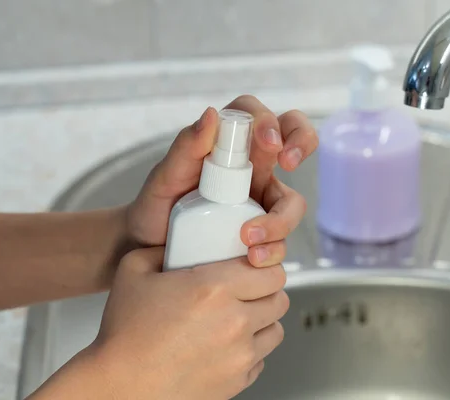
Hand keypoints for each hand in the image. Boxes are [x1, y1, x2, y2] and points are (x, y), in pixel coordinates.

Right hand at [84, 247, 288, 399]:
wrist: (118, 387)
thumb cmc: (124, 336)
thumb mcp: (133, 272)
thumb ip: (160, 249)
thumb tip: (177, 244)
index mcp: (214, 289)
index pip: (270, 270)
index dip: (264, 266)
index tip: (254, 267)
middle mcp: (234, 322)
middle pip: (279, 298)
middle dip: (266, 291)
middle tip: (247, 290)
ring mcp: (239, 355)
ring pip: (276, 330)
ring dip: (262, 321)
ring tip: (239, 317)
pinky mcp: (237, 381)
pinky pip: (261, 359)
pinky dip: (251, 350)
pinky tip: (228, 344)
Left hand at [127, 95, 317, 267]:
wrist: (147, 250)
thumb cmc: (156, 207)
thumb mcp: (164, 177)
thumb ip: (186, 147)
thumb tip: (211, 114)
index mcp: (230, 148)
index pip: (259, 118)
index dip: (271, 122)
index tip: (267, 143)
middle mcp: (253, 171)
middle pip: (295, 143)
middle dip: (302, 144)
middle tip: (288, 164)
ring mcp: (261, 204)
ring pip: (292, 202)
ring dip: (280, 220)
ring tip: (249, 240)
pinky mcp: (263, 237)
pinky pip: (281, 241)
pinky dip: (272, 250)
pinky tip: (252, 259)